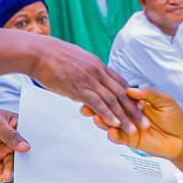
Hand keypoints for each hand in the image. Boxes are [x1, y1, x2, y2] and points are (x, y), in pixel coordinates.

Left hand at [0, 101, 26, 182]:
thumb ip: (10, 135)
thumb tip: (26, 147)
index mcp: (16, 126)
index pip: (29, 137)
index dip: (34, 146)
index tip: (39, 157)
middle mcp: (12, 141)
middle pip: (22, 154)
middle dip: (24, 163)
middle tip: (23, 171)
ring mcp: (3, 151)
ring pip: (11, 164)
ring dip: (11, 171)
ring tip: (6, 176)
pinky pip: (1, 170)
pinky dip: (1, 175)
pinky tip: (0, 178)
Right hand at [27, 39, 146, 133]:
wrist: (38, 52)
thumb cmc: (51, 57)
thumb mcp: (74, 60)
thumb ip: (84, 70)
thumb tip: (85, 79)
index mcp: (97, 65)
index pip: (120, 82)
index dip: (132, 96)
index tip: (141, 107)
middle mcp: (97, 72)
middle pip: (121, 93)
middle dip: (134, 110)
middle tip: (145, 123)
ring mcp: (89, 79)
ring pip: (112, 100)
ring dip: (124, 116)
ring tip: (133, 130)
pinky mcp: (78, 87)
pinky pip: (96, 102)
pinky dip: (107, 114)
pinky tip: (114, 124)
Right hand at [83, 87, 182, 175]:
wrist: (182, 138)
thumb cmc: (174, 117)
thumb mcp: (164, 100)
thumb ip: (148, 95)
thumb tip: (130, 89)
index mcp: (135, 102)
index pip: (118, 96)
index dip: (107, 93)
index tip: (94, 88)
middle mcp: (128, 114)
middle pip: (110, 110)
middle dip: (97, 108)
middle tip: (86, 106)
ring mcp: (128, 127)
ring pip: (111, 124)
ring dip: (102, 121)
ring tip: (95, 117)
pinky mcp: (131, 141)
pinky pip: (119, 138)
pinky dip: (113, 135)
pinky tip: (109, 132)